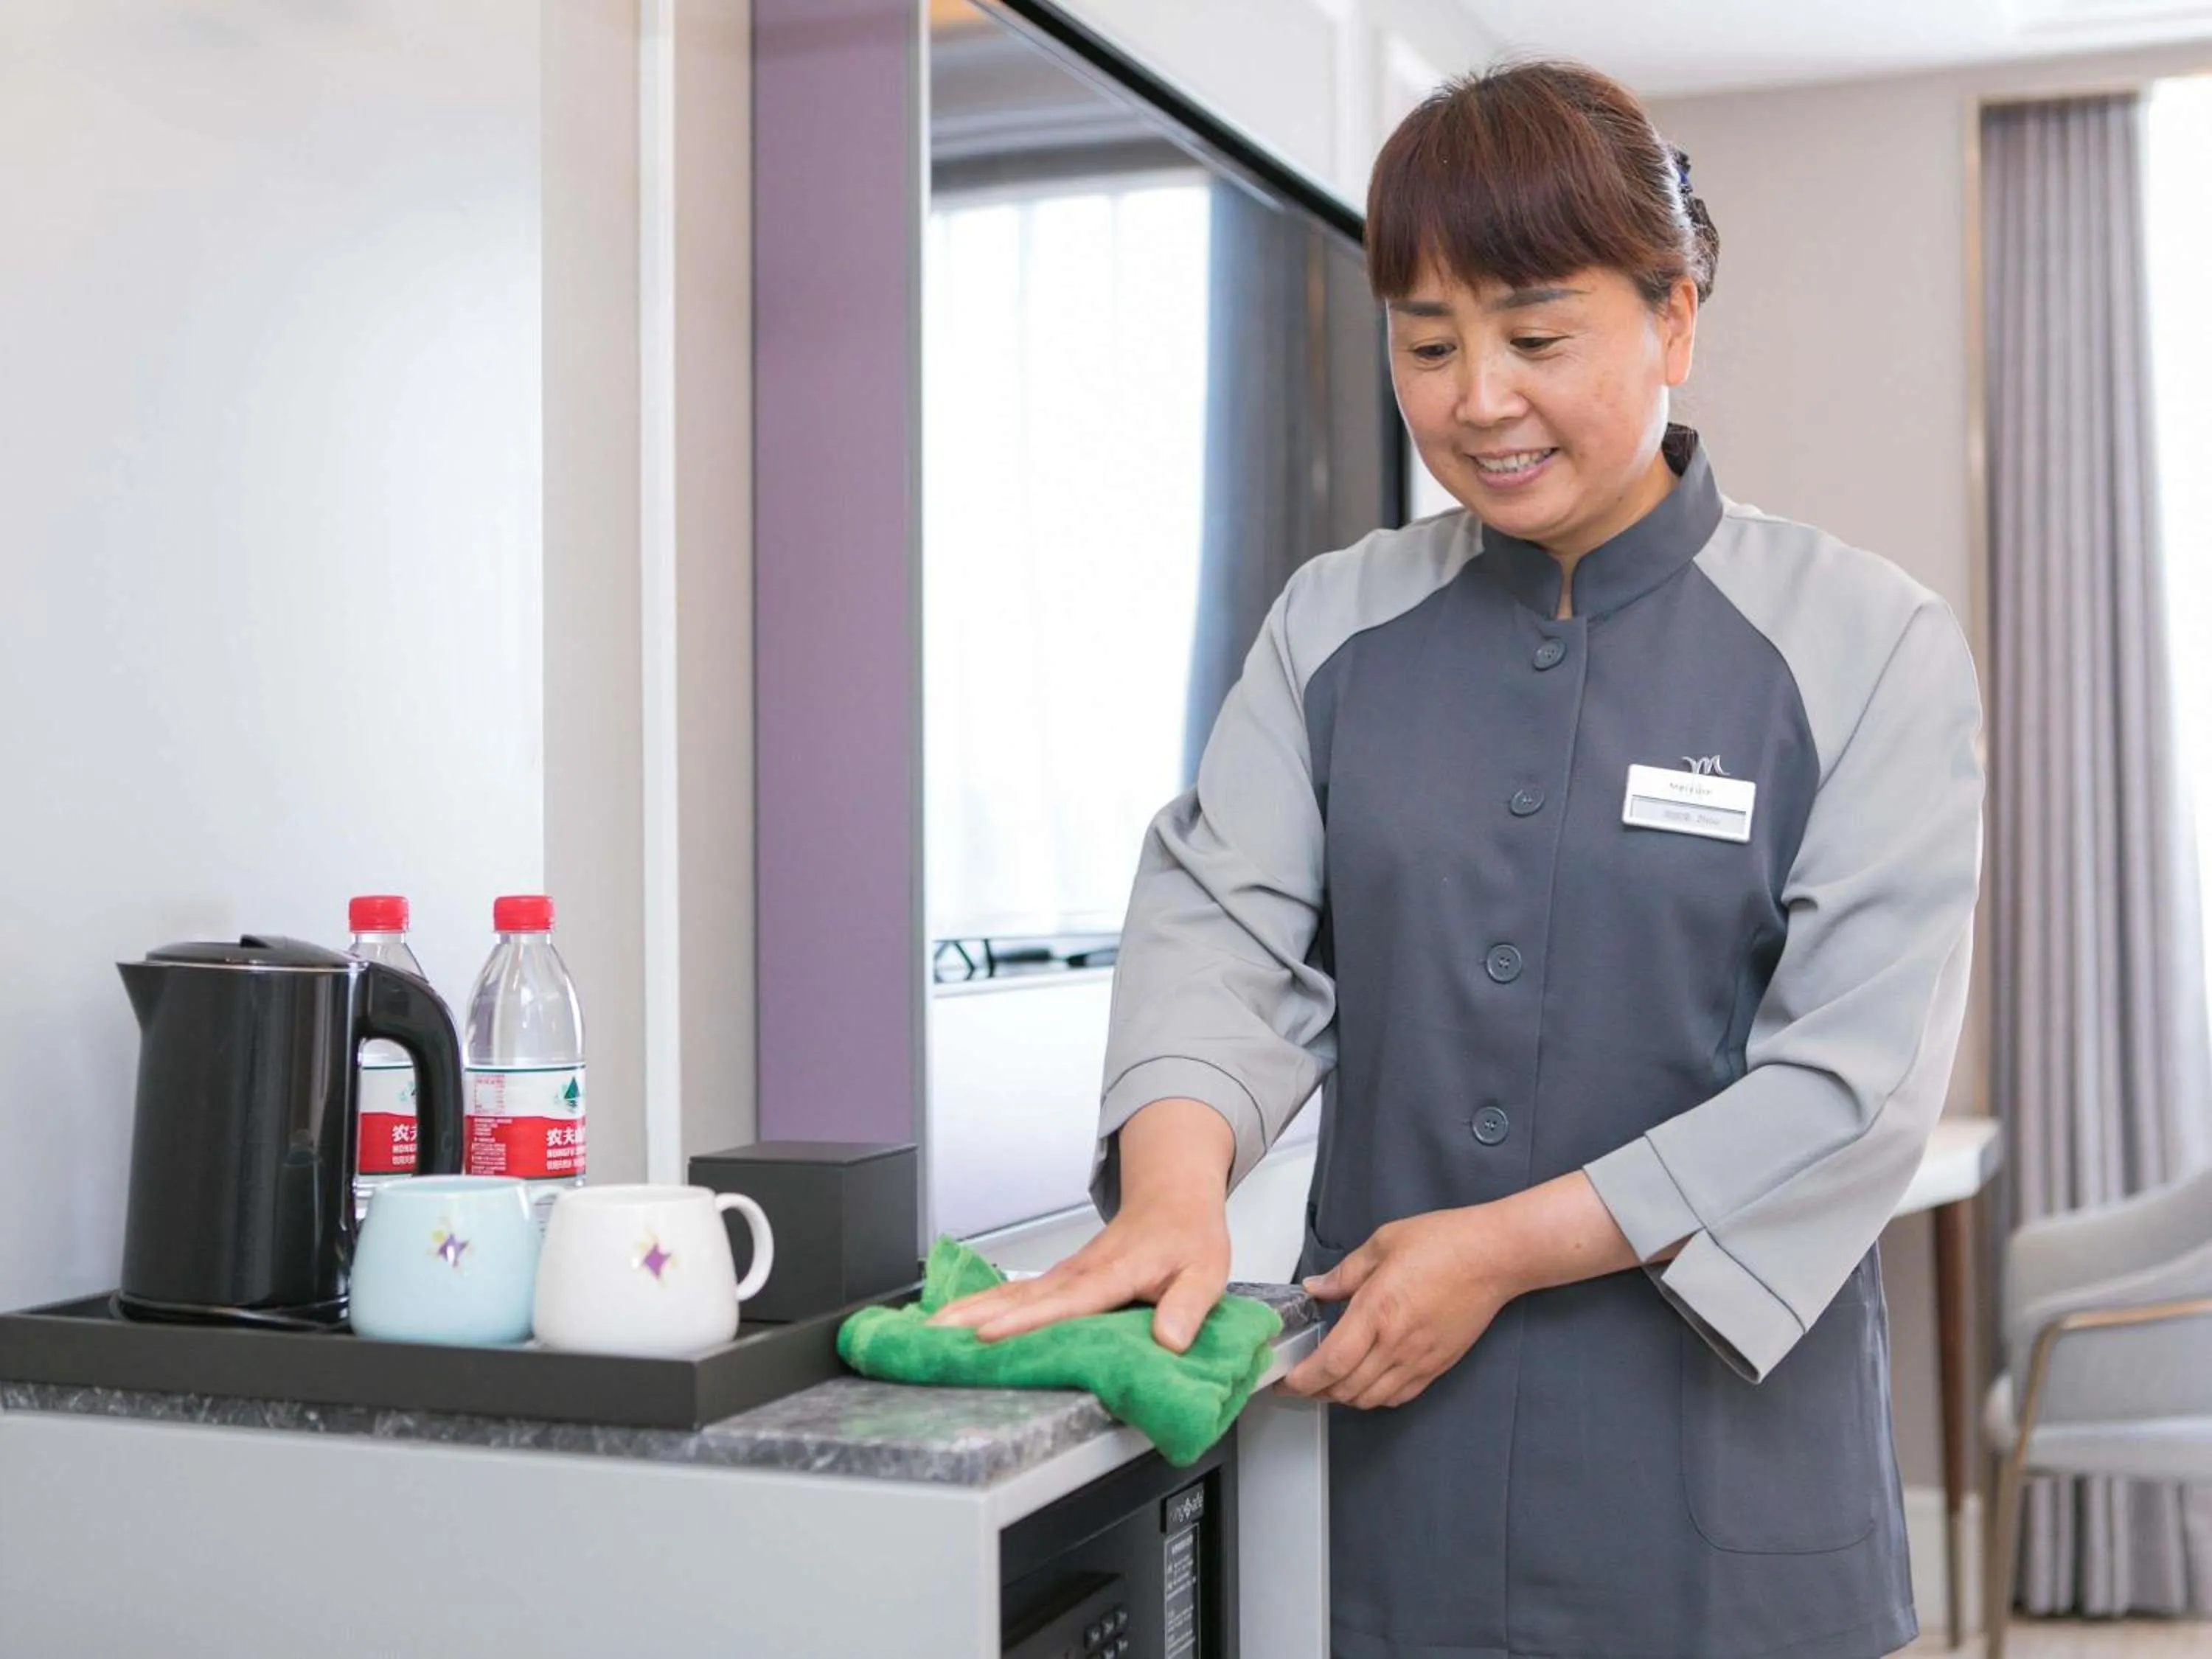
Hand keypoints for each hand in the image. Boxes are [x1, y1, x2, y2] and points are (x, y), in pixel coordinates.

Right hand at [924, 1194, 1230, 1350]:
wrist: (1173, 1198)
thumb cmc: (1187, 1235)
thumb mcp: (1206, 1272)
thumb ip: (1187, 1307)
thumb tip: (1169, 1341)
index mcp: (1114, 1273)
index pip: (1065, 1301)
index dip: (1025, 1321)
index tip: (988, 1336)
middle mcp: (1081, 1271)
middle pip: (1021, 1296)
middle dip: (975, 1316)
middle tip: (935, 1337)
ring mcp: (1066, 1274)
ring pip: (1011, 1292)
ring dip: (969, 1310)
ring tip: (931, 1331)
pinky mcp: (1060, 1279)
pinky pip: (1016, 1292)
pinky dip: (983, 1305)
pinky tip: (957, 1320)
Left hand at [1279, 1206, 1522, 1409]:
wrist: (1493, 1257)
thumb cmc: (1443, 1243)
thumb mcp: (1383, 1243)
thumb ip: (1345, 1273)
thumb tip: (1316, 1288)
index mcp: (1376, 1311)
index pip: (1330, 1362)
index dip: (1302, 1379)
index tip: (1285, 1379)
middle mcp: (1396, 1343)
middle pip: (1345, 1388)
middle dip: (1315, 1391)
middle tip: (1299, 1380)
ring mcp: (1419, 1359)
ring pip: (1370, 1398)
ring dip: (1343, 1397)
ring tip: (1327, 1382)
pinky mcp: (1437, 1365)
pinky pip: (1399, 1396)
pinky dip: (1375, 1397)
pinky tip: (1365, 1383)